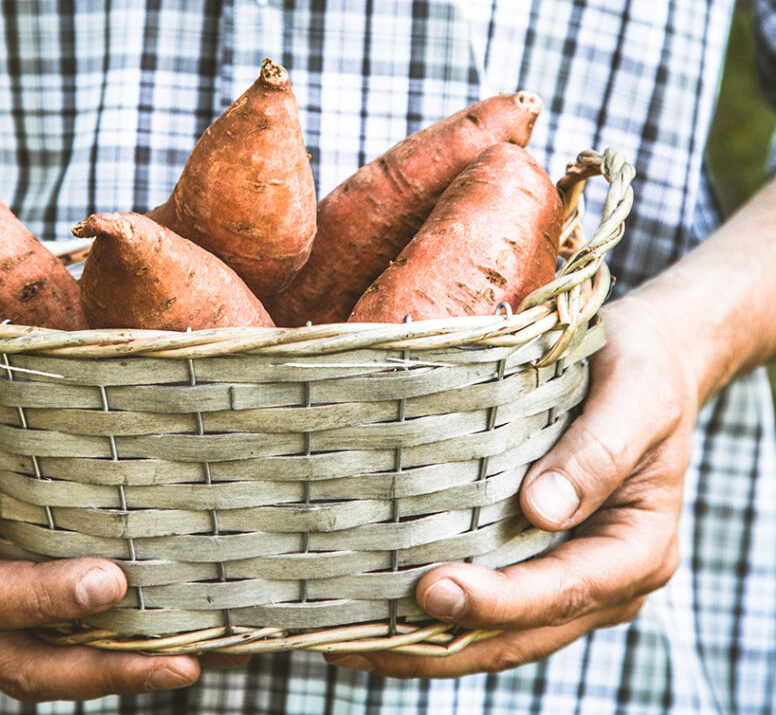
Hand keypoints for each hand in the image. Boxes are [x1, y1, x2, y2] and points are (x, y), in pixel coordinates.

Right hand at [0, 324, 199, 700]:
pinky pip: (42, 637)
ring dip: (107, 671)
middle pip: (11, 655)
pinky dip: (98, 648)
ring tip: (185, 664)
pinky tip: (160, 638)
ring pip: (32, 661)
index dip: (40, 598)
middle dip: (95, 667)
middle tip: (176, 662)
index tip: (111, 584)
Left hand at [327, 292, 698, 677]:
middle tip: (361, 641)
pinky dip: (438, 609)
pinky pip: (487, 593)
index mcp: (638, 548)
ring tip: (352, 642)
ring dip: (429, 641)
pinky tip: (381, 607)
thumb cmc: (644, 370)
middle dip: (444, 643)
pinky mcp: (534, 553)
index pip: (563, 592)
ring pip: (498, 629)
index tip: (433, 590)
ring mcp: (567, 572)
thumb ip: (598, 453)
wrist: (648, 358)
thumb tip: (541, 512)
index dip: (498, 602)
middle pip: (521, 633)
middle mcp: (604, 577)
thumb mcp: (636, 398)